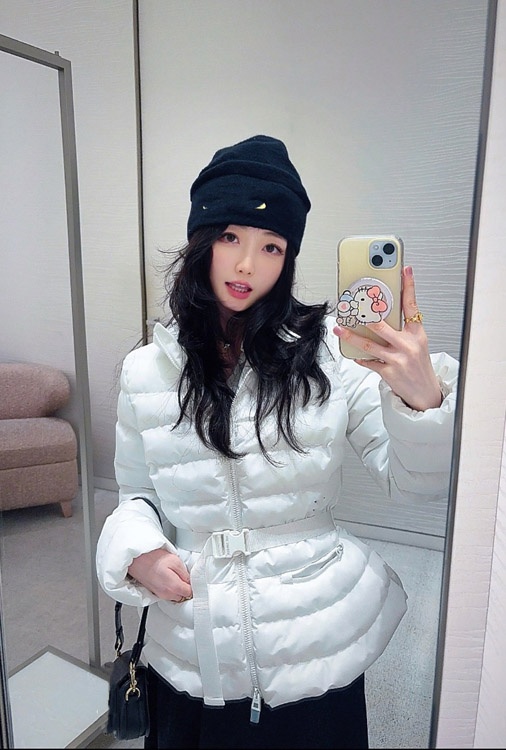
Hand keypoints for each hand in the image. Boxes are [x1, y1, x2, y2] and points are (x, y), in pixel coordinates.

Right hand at [128, 548, 192, 601]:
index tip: (192, 579)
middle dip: (185, 587)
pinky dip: (169, 588)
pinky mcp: (155, 593)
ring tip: (173, 575)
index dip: (193, 585)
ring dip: (177, 588)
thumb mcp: (175, 561)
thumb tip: (190, 581)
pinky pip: (167, 594)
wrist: (136, 559)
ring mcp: (159, 595)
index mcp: (173, 587)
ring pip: (175, 596)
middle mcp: (166, 594)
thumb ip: (185, 574)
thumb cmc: (153, 558)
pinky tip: (167, 577)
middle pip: (183, 596)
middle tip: (183, 575)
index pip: (190, 593)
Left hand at [333, 266, 441, 410]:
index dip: (409, 286)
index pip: (412, 305)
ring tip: (340, 329)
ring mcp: (398, 358)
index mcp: (417, 333)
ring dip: (351, 336)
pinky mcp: (388, 371)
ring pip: (369, 343)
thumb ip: (403, 330)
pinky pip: (369, 361)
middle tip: (351, 305)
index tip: (405, 270)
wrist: (425, 393)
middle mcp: (408, 344)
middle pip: (382, 324)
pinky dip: (360, 357)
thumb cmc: (419, 366)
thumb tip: (382, 316)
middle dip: (364, 314)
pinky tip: (353, 353)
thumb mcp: (417, 343)